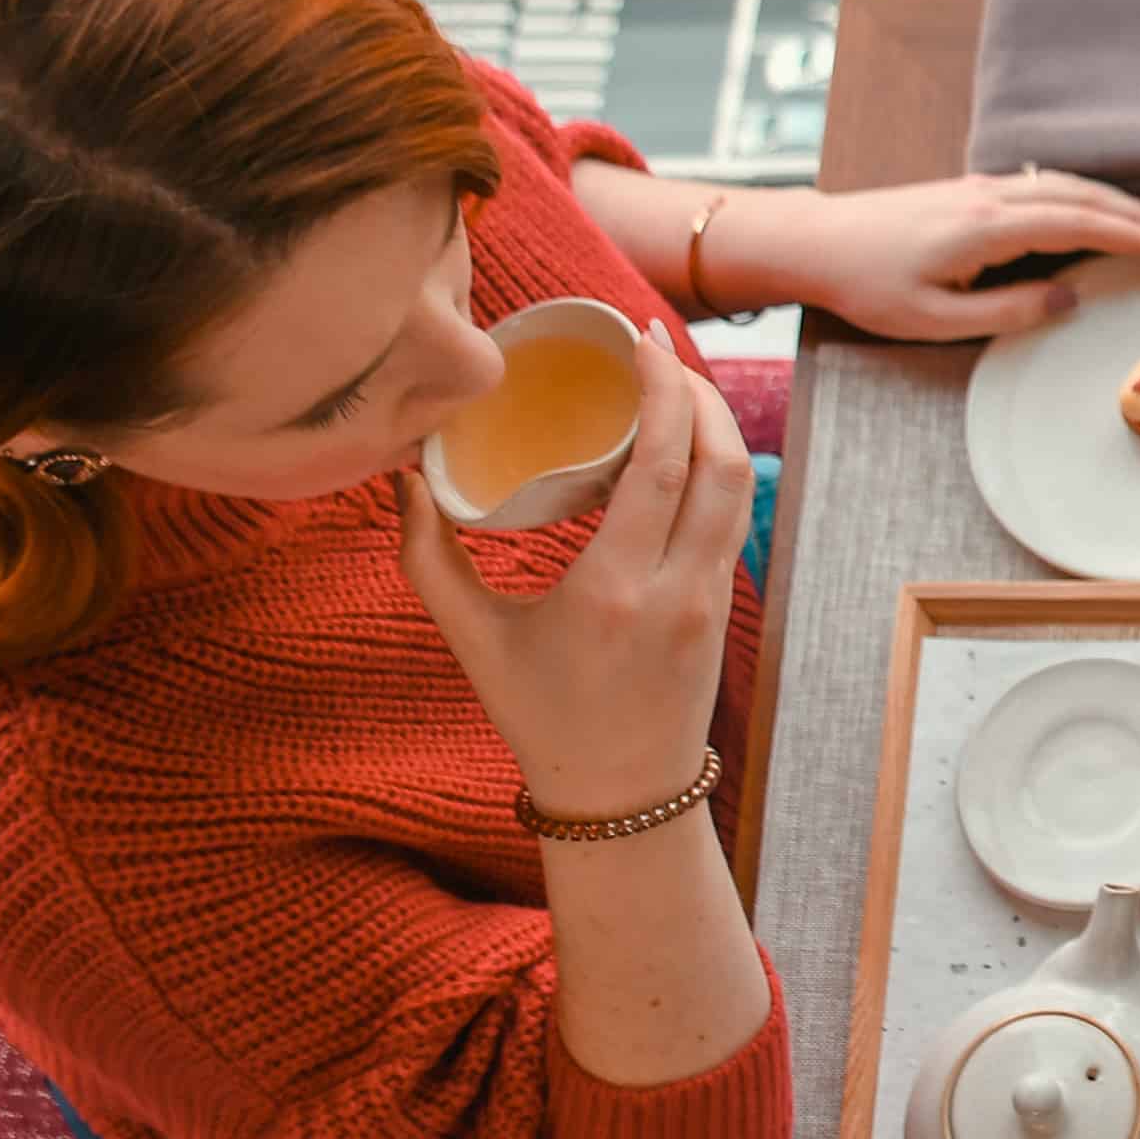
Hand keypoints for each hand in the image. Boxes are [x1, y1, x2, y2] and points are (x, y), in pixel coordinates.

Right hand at [399, 321, 748, 825]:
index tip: (638, 340)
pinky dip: (715, 464)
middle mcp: (677, 590)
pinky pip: (732, 515)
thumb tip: (400, 478)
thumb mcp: (472, 641)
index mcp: (615, 592)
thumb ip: (429, 558)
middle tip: (654, 347)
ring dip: (715, 422)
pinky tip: (682, 441)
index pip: (662, 464)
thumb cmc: (540, 719)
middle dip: (698, 390)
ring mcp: (712, 597)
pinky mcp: (725, 604)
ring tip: (672, 380)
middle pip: (719, 460)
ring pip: (739, 485)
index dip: (662, 389)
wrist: (619, 798)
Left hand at [746, 170, 1139, 340]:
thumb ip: (1007, 311)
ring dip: (1122, 203)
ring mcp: (984, 187)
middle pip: (1087, 196)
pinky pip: (1048, 185)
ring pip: (1069, 185)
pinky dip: (1090, 196)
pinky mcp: (975, 191)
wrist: (817, 241)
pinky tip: (1106, 210)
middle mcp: (992, 196)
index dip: (1137, 235)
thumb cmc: (867, 285)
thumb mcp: (934, 320)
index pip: (1081, 224)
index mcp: (987, 226)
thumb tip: (1071, 299)